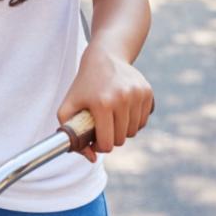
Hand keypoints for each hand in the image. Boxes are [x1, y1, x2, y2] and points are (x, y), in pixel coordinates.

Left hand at [57, 44, 153, 162]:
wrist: (105, 56)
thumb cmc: (84, 84)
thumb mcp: (68, 106)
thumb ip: (71, 136)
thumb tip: (91, 158)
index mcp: (102, 103)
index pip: (107, 143)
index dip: (99, 146)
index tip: (95, 140)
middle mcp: (123, 98)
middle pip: (121, 139)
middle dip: (111, 138)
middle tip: (103, 128)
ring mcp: (137, 94)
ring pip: (134, 131)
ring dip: (123, 130)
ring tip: (113, 119)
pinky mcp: (147, 91)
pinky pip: (143, 120)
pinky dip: (134, 121)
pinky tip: (124, 111)